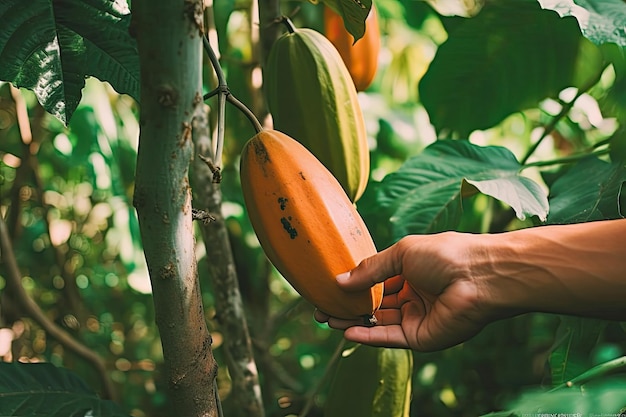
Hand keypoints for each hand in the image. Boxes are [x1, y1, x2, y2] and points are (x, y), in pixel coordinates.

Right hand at [315, 232, 494, 350]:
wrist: (479, 276)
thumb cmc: (445, 255)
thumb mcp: (401, 253)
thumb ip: (370, 269)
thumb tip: (339, 281)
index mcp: (410, 271)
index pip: (375, 282)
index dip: (352, 286)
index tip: (328, 288)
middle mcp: (413, 295)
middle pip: (373, 304)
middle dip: (348, 307)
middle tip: (321, 309)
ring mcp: (416, 317)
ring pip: (377, 322)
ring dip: (352, 322)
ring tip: (327, 319)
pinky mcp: (420, 337)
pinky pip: (389, 337)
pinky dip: (367, 336)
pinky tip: (347, 333)